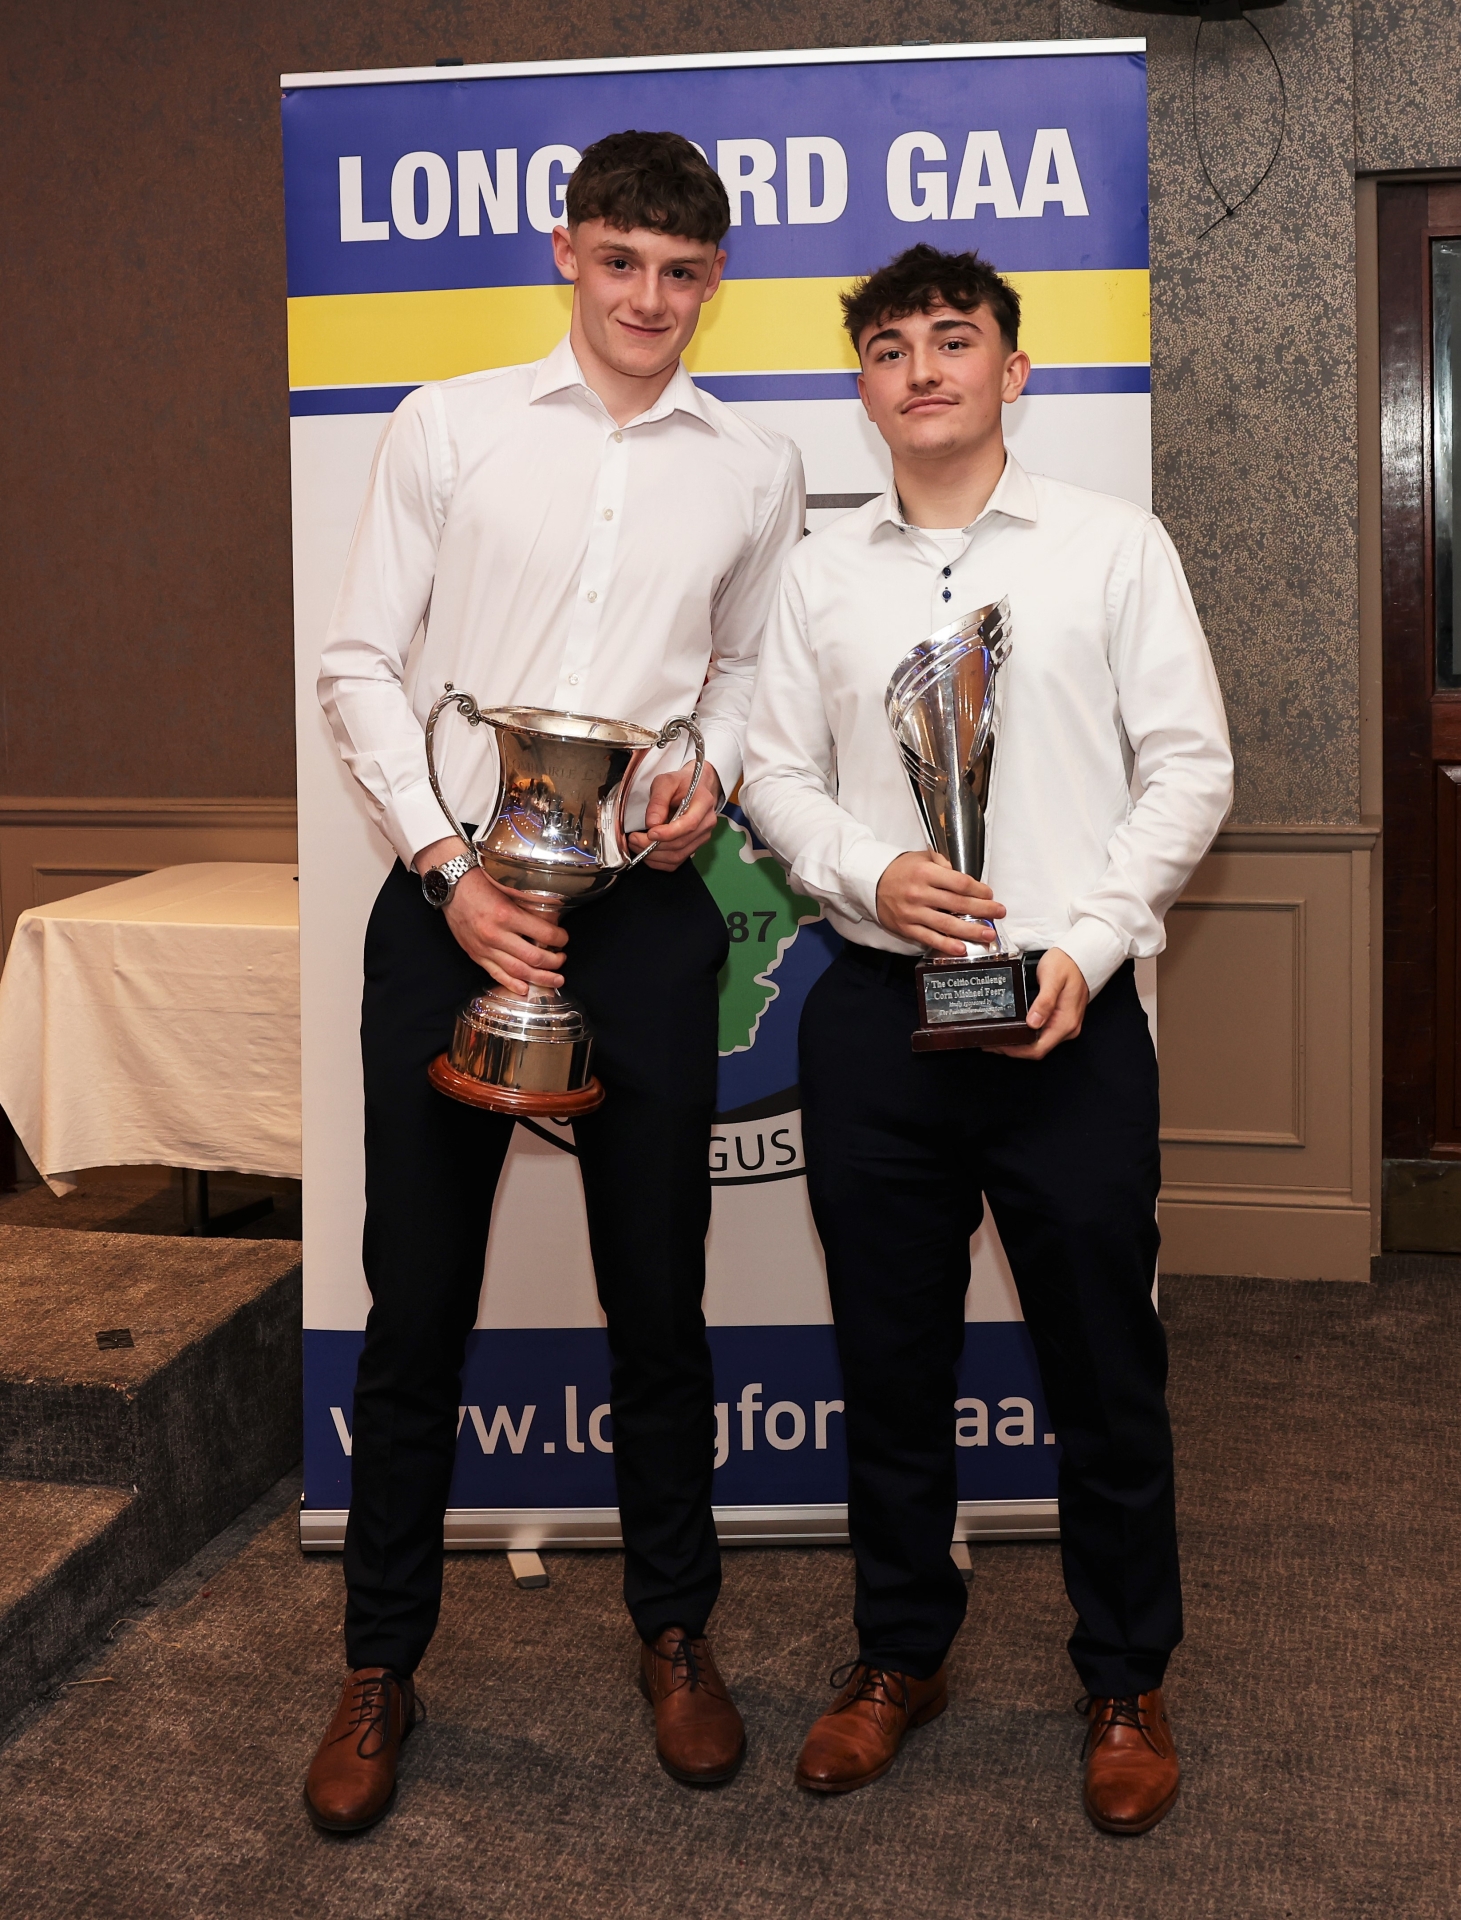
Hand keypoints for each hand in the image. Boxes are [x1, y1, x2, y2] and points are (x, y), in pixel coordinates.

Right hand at [414, 836, 566, 996]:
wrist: (450, 885)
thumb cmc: (479, 881)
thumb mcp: (507, 886)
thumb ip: (527, 903)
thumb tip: (550, 917)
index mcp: (506, 915)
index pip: (544, 934)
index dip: (560, 938)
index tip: (564, 938)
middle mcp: (496, 935)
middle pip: (534, 958)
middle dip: (554, 962)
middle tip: (562, 959)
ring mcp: (484, 948)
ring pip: (518, 971)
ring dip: (541, 978)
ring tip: (555, 979)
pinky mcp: (475, 955)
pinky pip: (496, 974)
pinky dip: (512, 984)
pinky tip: (526, 989)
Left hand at [627, 762, 722, 871]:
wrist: (693, 788)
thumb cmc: (679, 783)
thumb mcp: (666, 782)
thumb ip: (658, 800)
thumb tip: (652, 823)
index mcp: (704, 803)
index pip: (689, 824)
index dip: (669, 833)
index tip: (650, 833)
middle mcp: (707, 823)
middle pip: (681, 843)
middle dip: (654, 846)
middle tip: (633, 839)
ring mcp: (702, 837)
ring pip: (678, 856)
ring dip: (653, 855)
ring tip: (636, 845)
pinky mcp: (694, 846)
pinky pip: (677, 862)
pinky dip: (658, 862)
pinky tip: (645, 853)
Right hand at [874, 850, 1005, 955]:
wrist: (871, 882)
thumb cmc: (900, 870)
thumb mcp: (921, 858)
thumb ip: (943, 864)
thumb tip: (964, 877)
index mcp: (925, 873)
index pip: (959, 883)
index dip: (979, 890)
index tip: (989, 894)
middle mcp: (919, 893)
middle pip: (958, 903)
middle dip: (983, 909)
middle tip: (999, 913)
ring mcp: (912, 912)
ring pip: (947, 923)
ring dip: (971, 930)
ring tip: (988, 933)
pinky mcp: (906, 927)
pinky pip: (929, 938)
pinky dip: (946, 944)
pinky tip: (961, 948)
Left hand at [991, 947, 1089, 1059]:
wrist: (1080, 956)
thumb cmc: (1067, 963)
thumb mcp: (1052, 978)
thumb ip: (1044, 1001)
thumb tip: (1033, 1023)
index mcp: (1065, 1022)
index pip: (1038, 1048)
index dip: (1016, 1051)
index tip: (998, 1046)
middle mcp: (1067, 1028)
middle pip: (1037, 1049)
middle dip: (1013, 1049)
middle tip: (991, 1043)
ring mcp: (1064, 1025)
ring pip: (1038, 1043)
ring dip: (1018, 1043)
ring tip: (997, 1037)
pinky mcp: (1060, 1019)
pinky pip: (1041, 1033)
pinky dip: (1026, 1034)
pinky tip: (1014, 1029)